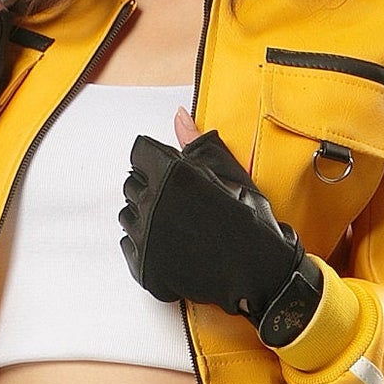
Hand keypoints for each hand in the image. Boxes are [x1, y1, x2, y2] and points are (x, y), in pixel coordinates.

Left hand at [118, 127, 326, 346]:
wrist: (256, 268)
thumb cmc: (247, 218)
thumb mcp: (224, 169)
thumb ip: (194, 140)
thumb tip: (178, 115)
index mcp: (170, 173)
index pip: (139, 155)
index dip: (157, 161)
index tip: (170, 171)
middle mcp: (153, 203)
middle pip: (132, 185)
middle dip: (150, 188)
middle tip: (180, 201)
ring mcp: (147, 237)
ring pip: (128, 215)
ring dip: (144, 215)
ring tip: (176, 223)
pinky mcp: (145, 266)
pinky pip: (129, 246)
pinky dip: (144, 244)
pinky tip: (170, 243)